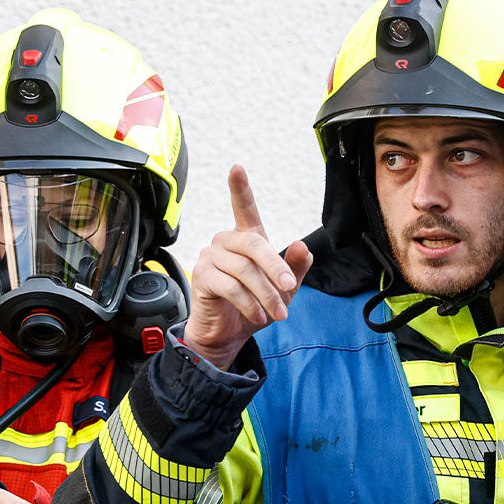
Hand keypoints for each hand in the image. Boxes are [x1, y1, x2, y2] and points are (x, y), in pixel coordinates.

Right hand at [184, 165, 313, 369]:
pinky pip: (230, 286)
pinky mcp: (202, 276)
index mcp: (246, 240)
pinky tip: (258, 316)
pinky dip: (249, 303)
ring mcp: (210, 257)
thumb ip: (294, 268)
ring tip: (278, 314)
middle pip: (255, 245)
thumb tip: (302, 246)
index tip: (236, 167)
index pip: (244, 209)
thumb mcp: (283, 290)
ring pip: (244, 270)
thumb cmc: (255, 307)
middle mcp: (225, 242)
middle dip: (276, 268)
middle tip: (290, 289)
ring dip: (266, 295)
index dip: (240, 189)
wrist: (229, 335)